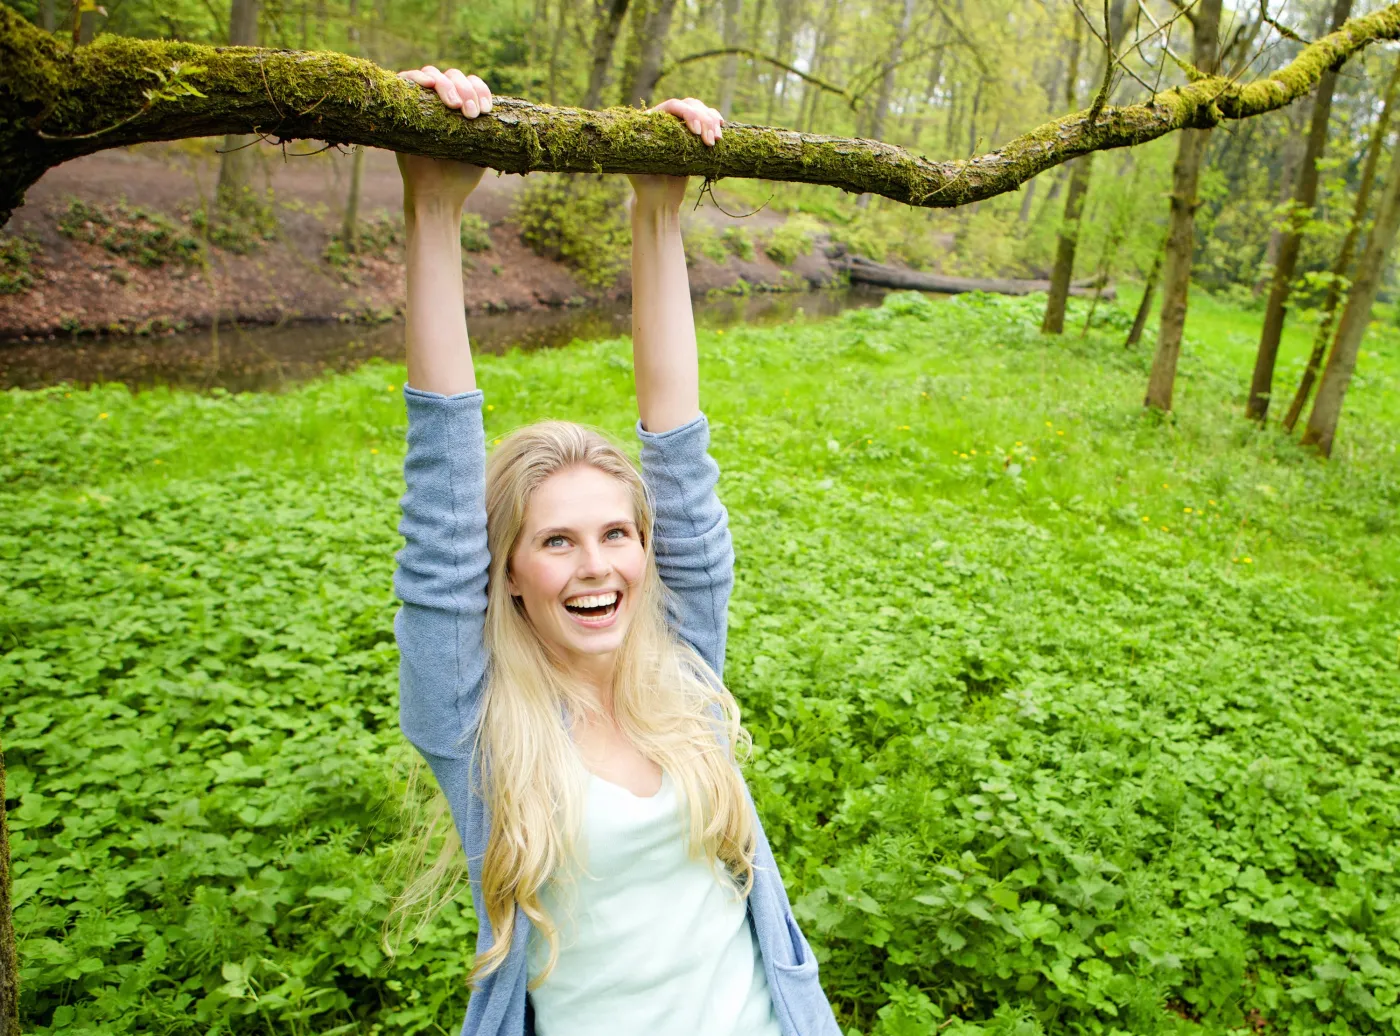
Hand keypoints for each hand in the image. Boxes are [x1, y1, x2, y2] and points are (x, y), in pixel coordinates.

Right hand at [396, 67, 492, 208]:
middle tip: (470, 114)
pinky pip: (405, 79)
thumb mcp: (482, 146)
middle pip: (453, 75)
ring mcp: (420, 102)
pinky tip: (429, 83)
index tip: (485, 110)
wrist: (438, 196)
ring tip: (454, 105)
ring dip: (446, 85)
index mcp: (462, 107)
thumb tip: (495, 106)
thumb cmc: (462, 174)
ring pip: (433, 74)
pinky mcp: (402, 107)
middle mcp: (442, 101)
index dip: (480, 90)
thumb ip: (487, 125)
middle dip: (466, 90)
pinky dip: (416, 77)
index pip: (472, 83)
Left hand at [629, 97, 723, 211]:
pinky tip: (721, 128)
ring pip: (701, 109)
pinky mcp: (694, 134)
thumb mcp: (639, 164)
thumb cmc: (645, 183)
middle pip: (690, 105)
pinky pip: (708, 118)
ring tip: (717, 141)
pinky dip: (716, 121)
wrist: (658, 198)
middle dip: (704, 121)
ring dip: (712, 122)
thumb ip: (643, 149)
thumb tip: (649, 131)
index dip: (688, 114)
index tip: (696, 132)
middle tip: (710, 143)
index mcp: (650, 120)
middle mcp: (666, 118)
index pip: (672, 106)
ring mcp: (681, 125)